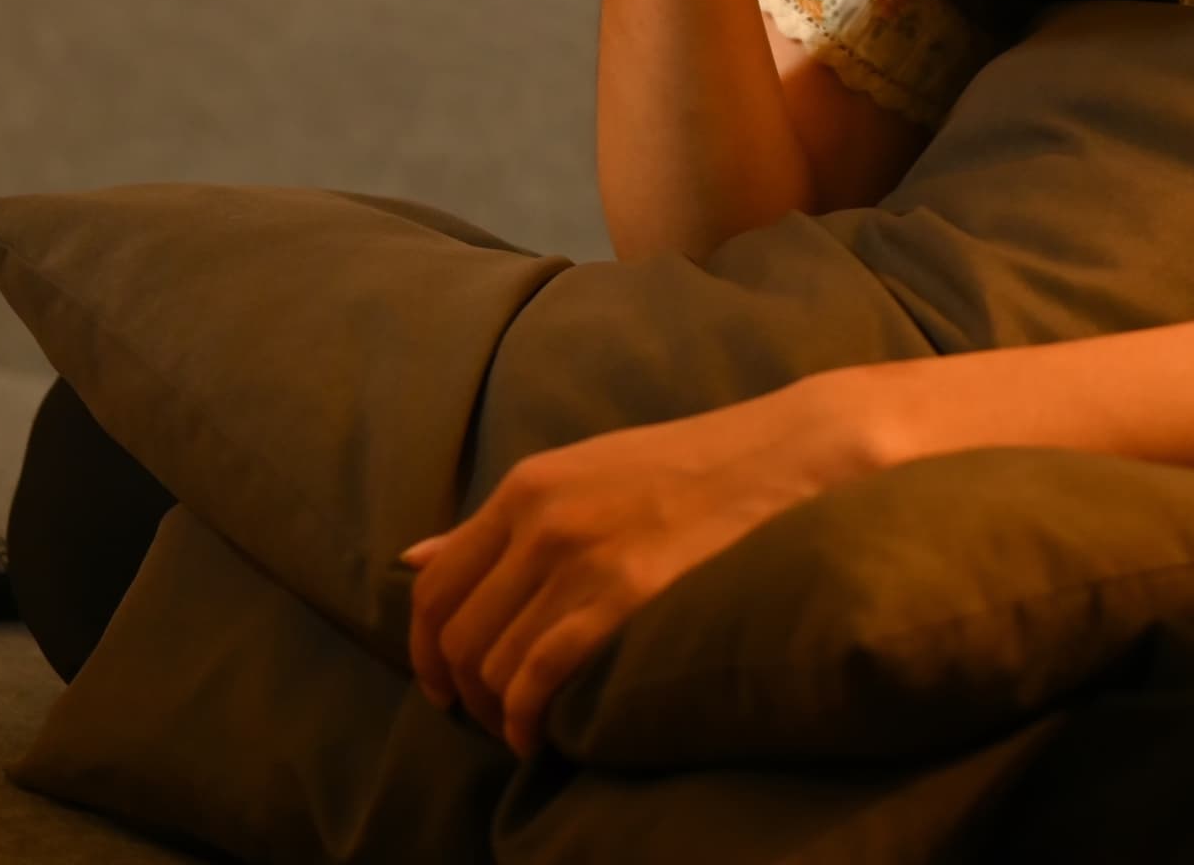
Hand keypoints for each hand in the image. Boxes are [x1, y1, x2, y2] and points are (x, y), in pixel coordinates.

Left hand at [401, 376, 888, 757]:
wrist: (781, 456)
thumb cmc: (686, 470)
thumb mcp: (579, 475)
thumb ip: (499, 523)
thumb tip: (412, 558)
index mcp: (525, 488)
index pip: (434, 586)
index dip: (424, 651)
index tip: (442, 685)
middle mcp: (540, 522)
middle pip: (458, 634)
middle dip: (462, 692)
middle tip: (487, 718)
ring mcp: (581, 559)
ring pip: (495, 663)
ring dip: (498, 714)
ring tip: (523, 729)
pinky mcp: (624, 595)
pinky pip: (542, 676)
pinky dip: (527, 719)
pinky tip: (542, 736)